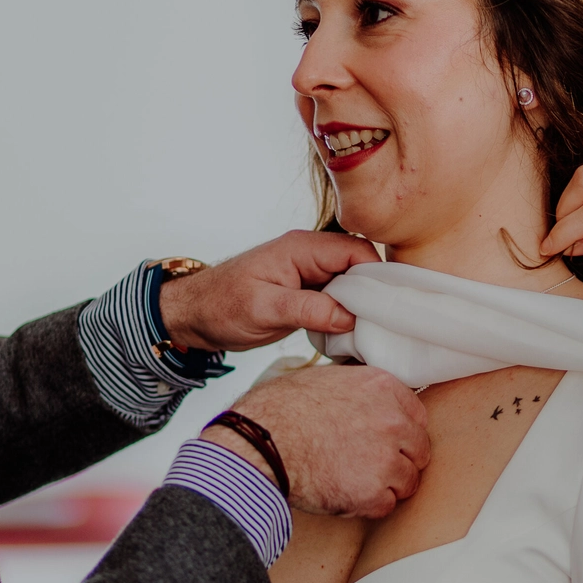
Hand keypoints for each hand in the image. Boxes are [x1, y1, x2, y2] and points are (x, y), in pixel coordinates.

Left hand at [158, 230, 380, 351]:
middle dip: (375, 293)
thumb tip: (351, 316)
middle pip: (361, 266)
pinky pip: (340, 297)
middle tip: (383, 325)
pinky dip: (349, 314)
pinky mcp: (308, 292)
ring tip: (372, 332)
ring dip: (362, 306)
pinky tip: (352, 334)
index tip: (388, 308)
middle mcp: (311, 255)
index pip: (357, 252)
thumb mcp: (264, 310)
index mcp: (302, 248)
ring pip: (353, 283)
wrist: (194, 314)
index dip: (377, 277)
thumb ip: (308, 309)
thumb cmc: (221, 305)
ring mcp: (311, 274)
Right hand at [207, 364, 430, 517]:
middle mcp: (392, 421)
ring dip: (385, 486)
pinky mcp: (373, 492)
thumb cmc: (279, 411)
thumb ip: (358, 392)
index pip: (417, 416)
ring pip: (407, 481)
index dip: (401, 433)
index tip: (388, 441)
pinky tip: (342, 494)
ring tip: (354, 482)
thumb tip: (365, 401)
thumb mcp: (325, 380)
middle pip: (419, 450)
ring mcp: (386, 458)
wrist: (259, 443)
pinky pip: (385, 506)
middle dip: (399, 460)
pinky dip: (366, 506)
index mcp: (382, 387)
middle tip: (370, 466)